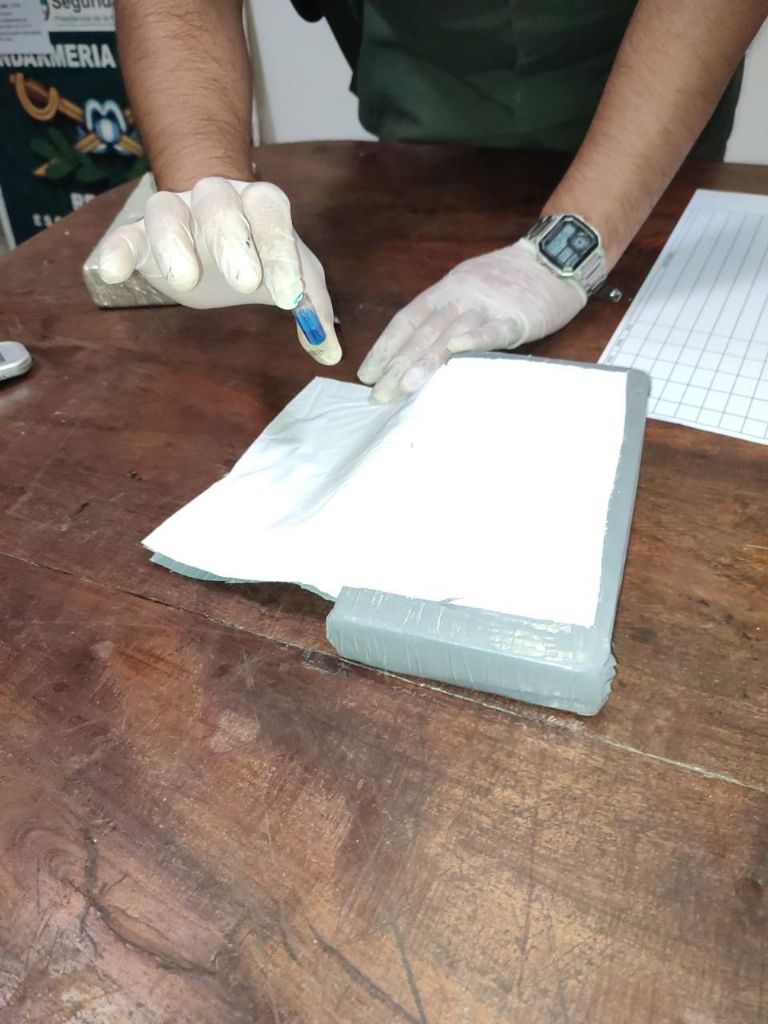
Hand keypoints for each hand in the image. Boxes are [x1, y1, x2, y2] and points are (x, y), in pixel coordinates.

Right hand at [97, 176, 341, 364]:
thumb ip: (313, 309)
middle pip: (221, 205)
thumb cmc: (260, 253)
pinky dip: (117, 250)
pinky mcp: (141, 235)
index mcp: (260, 204)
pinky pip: (125, 235)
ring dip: (175, 241)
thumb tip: (329, 352)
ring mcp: (176, 212)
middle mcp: (217, 198)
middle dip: (233, 241)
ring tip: (184, 279)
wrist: (211, 232)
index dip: (281, 254)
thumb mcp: (292, 277)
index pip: (272, 216)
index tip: (290, 298)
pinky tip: (113, 273)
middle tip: (245, 283)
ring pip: (167, 210)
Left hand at [357, 239, 586, 400]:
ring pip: (449, 335)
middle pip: (422, 334)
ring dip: (424, 362)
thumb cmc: (510, 280)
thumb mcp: (469, 288)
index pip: (407, 320)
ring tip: (403, 387)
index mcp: (446, 290)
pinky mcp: (516, 318)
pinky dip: (474, 339)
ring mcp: (487, 306)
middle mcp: (459, 297)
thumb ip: (446, 314)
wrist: (555, 259)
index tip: (367, 373)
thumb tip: (418, 347)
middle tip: (377, 395)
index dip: (386, 346)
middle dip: (397, 366)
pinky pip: (492, 330)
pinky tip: (455, 352)